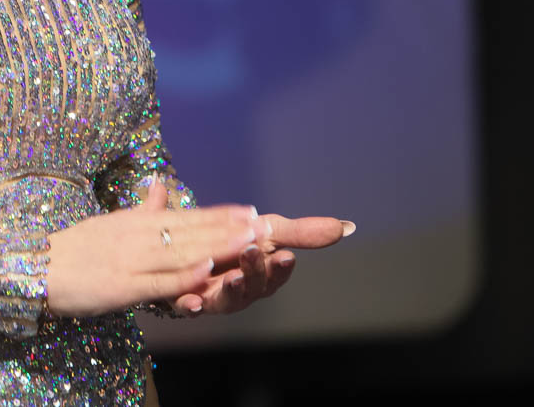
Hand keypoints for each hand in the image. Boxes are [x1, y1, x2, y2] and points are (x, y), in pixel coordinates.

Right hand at [46, 180, 266, 317]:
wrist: (34, 268)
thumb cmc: (73, 249)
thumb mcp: (109, 222)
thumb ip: (141, 208)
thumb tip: (160, 185)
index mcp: (135, 222)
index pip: (186, 216)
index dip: (219, 214)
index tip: (250, 210)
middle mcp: (137, 236)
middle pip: (190, 231)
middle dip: (228, 229)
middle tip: (263, 224)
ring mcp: (130, 259)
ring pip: (181, 252)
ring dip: (216, 246)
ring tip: (247, 241)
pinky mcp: (121, 285)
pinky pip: (158, 280)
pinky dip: (184, 275)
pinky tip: (208, 270)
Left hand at [170, 211, 354, 315]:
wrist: (190, 246)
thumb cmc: (236, 242)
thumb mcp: (267, 230)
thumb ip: (301, 232)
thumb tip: (347, 226)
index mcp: (260, 274)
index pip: (276, 274)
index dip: (281, 268)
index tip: (285, 256)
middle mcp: (240, 289)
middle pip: (252, 287)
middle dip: (255, 272)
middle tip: (253, 252)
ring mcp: (214, 297)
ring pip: (225, 300)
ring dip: (230, 290)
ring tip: (231, 277)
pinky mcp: (186, 299)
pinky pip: (189, 308)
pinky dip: (191, 305)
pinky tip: (191, 301)